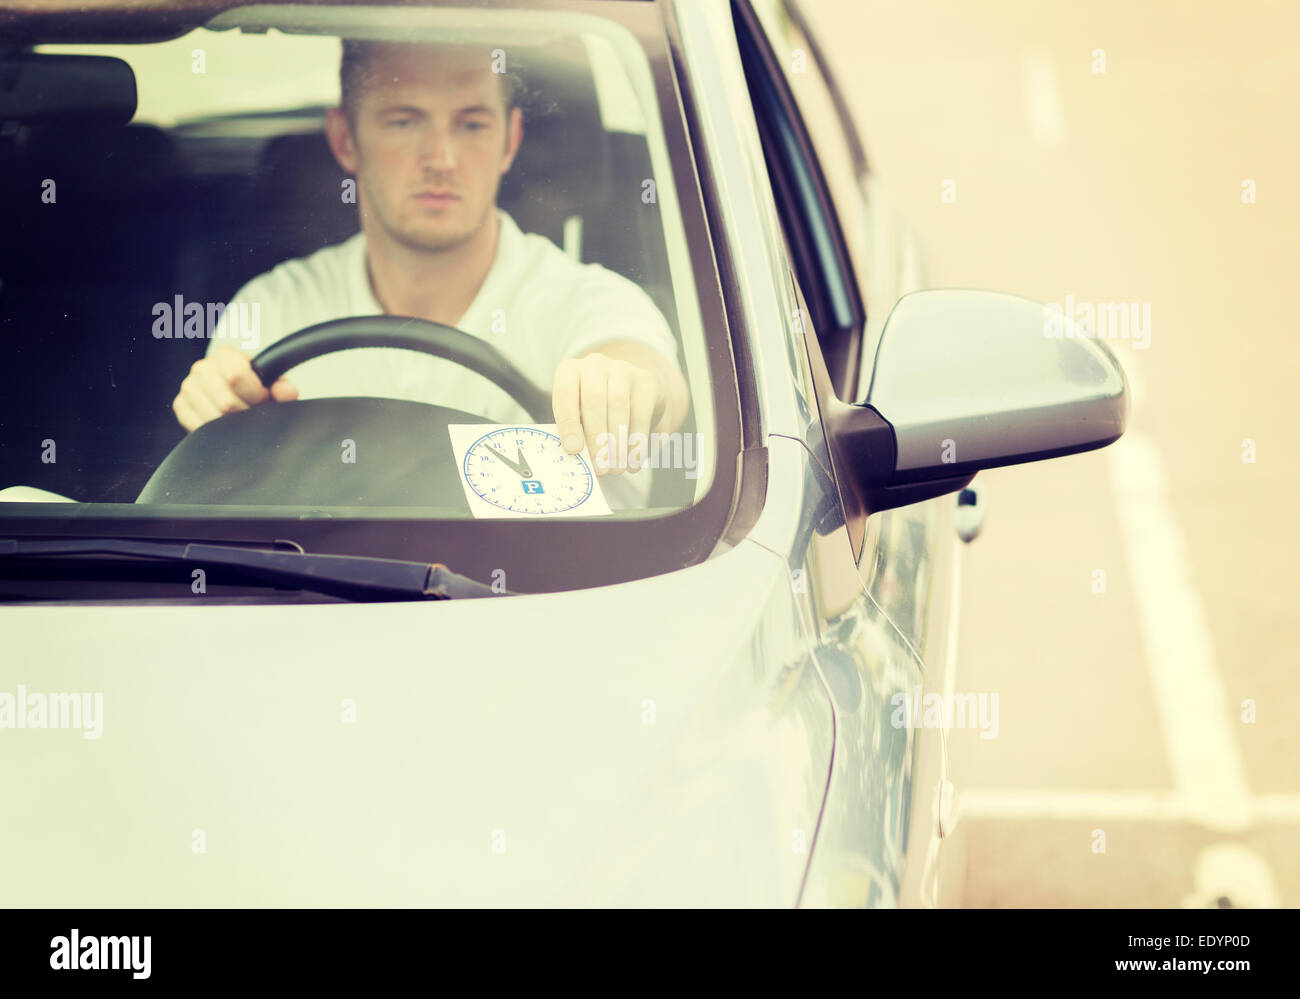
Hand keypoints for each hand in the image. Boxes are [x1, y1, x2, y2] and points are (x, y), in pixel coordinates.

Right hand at [172, 344, 298, 431]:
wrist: (239, 396)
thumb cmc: (257, 389)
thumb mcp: (274, 386)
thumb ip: (283, 388)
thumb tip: (287, 392)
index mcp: (225, 355)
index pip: (236, 375)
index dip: (255, 394)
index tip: (263, 400)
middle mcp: (202, 368)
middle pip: (226, 402)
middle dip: (246, 414)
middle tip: (254, 413)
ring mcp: (188, 387)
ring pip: (213, 418)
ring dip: (233, 425)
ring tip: (242, 419)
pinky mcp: (180, 406)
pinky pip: (199, 428)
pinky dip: (217, 432)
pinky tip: (226, 426)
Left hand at [551, 351, 665, 475]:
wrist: (630, 391)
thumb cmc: (594, 411)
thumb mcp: (578, 417)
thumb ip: (576, 432)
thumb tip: (577, 459)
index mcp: (570, 371)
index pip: (565, 392)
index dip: (568, 422)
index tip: (573, 449)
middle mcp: (595, 364)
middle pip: (595, 399)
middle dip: (596, 437)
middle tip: (600, 466)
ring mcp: (622, 368)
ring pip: (619, 404)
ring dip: (618, 441)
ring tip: (616, 468)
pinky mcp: (646, 380)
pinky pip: (641, 411)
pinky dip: (637, 440)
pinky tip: (634, 461)